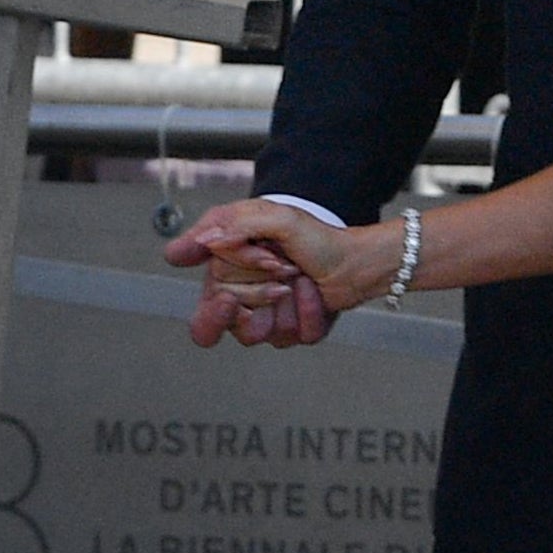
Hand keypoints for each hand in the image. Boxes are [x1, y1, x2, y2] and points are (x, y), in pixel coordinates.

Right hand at [165, 199, 391, 344]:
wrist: (354, 256)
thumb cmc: (314, 236)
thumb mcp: (275, 217)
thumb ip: (233, 225)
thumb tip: (197, 242)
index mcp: (227, 278)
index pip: (204, 320)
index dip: (213, 317)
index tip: (228, 300)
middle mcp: (245, 303)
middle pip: (236, 323)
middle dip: (260, 290)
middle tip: (280, 267)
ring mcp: (272, 319)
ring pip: (266, 334)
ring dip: (286, 302)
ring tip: (298, 278)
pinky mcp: (296, 330)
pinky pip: (297, 335)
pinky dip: (310, 310)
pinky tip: (314, 291)